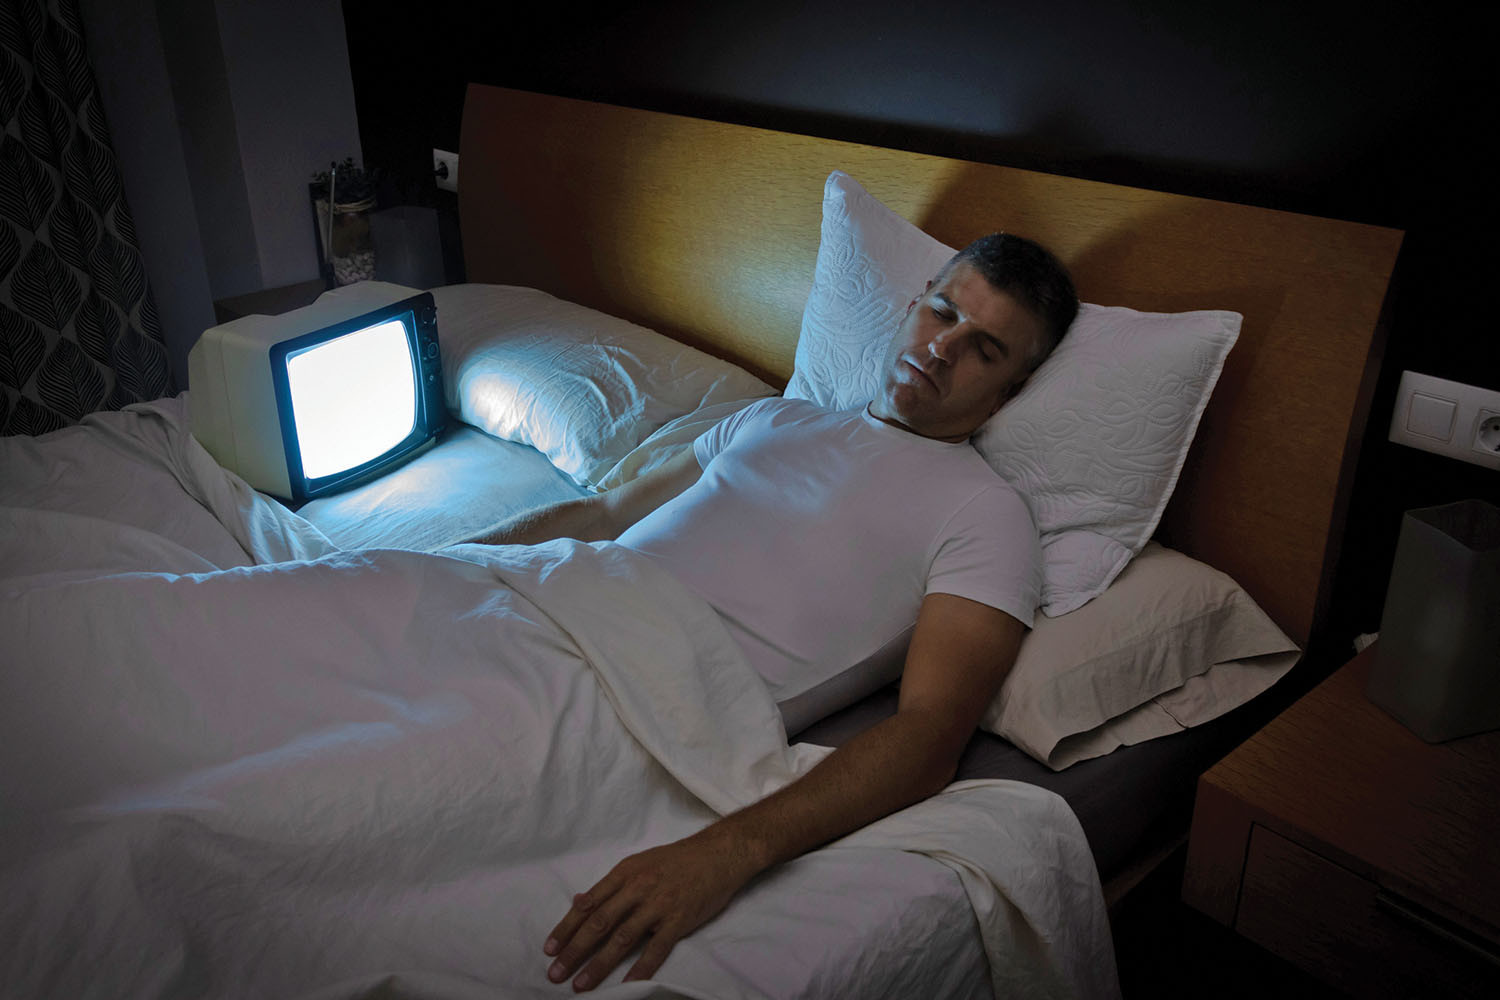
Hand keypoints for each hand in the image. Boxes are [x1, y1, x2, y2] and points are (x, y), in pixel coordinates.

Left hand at [543, 829, 761, 990]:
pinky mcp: (679, 920)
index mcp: (624, 874)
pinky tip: (626, 985)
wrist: (718, 854)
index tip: (550, 948)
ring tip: (581, 984)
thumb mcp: (639, 863)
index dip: (567, 927)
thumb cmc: (676, 860)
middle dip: (574, 951)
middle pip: (599, 923)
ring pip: (622, 939)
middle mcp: (637, 888)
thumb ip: (610, 885)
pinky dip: (640, 968)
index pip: (588, 904)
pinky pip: (656, 949)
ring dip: (599, 964)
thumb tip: (578, 901)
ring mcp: (658, 905)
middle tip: (555, 973)